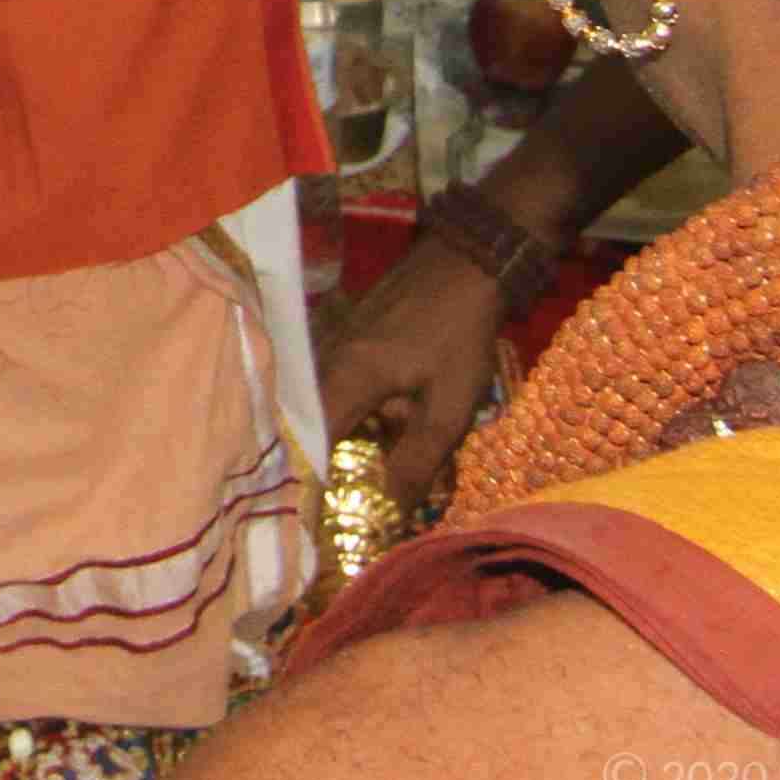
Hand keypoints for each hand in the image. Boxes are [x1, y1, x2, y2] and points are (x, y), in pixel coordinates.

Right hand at [318, 234, 513, 508]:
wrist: (468, 260)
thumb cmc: (461, 334)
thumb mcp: (450, 405)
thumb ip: (418, 460)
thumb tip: (391, 511)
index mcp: (346, 377)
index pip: (310, 442)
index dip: (310, 482)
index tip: (314, 520)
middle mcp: (326, 359)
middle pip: (312, 426)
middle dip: (324, 467)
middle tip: (337, 508)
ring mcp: (335, 344)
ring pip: (326, 407)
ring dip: (340, 441)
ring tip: (357, 479)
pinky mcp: (348, 337)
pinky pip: (338, 387)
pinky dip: (351, 416)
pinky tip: (374, 435)